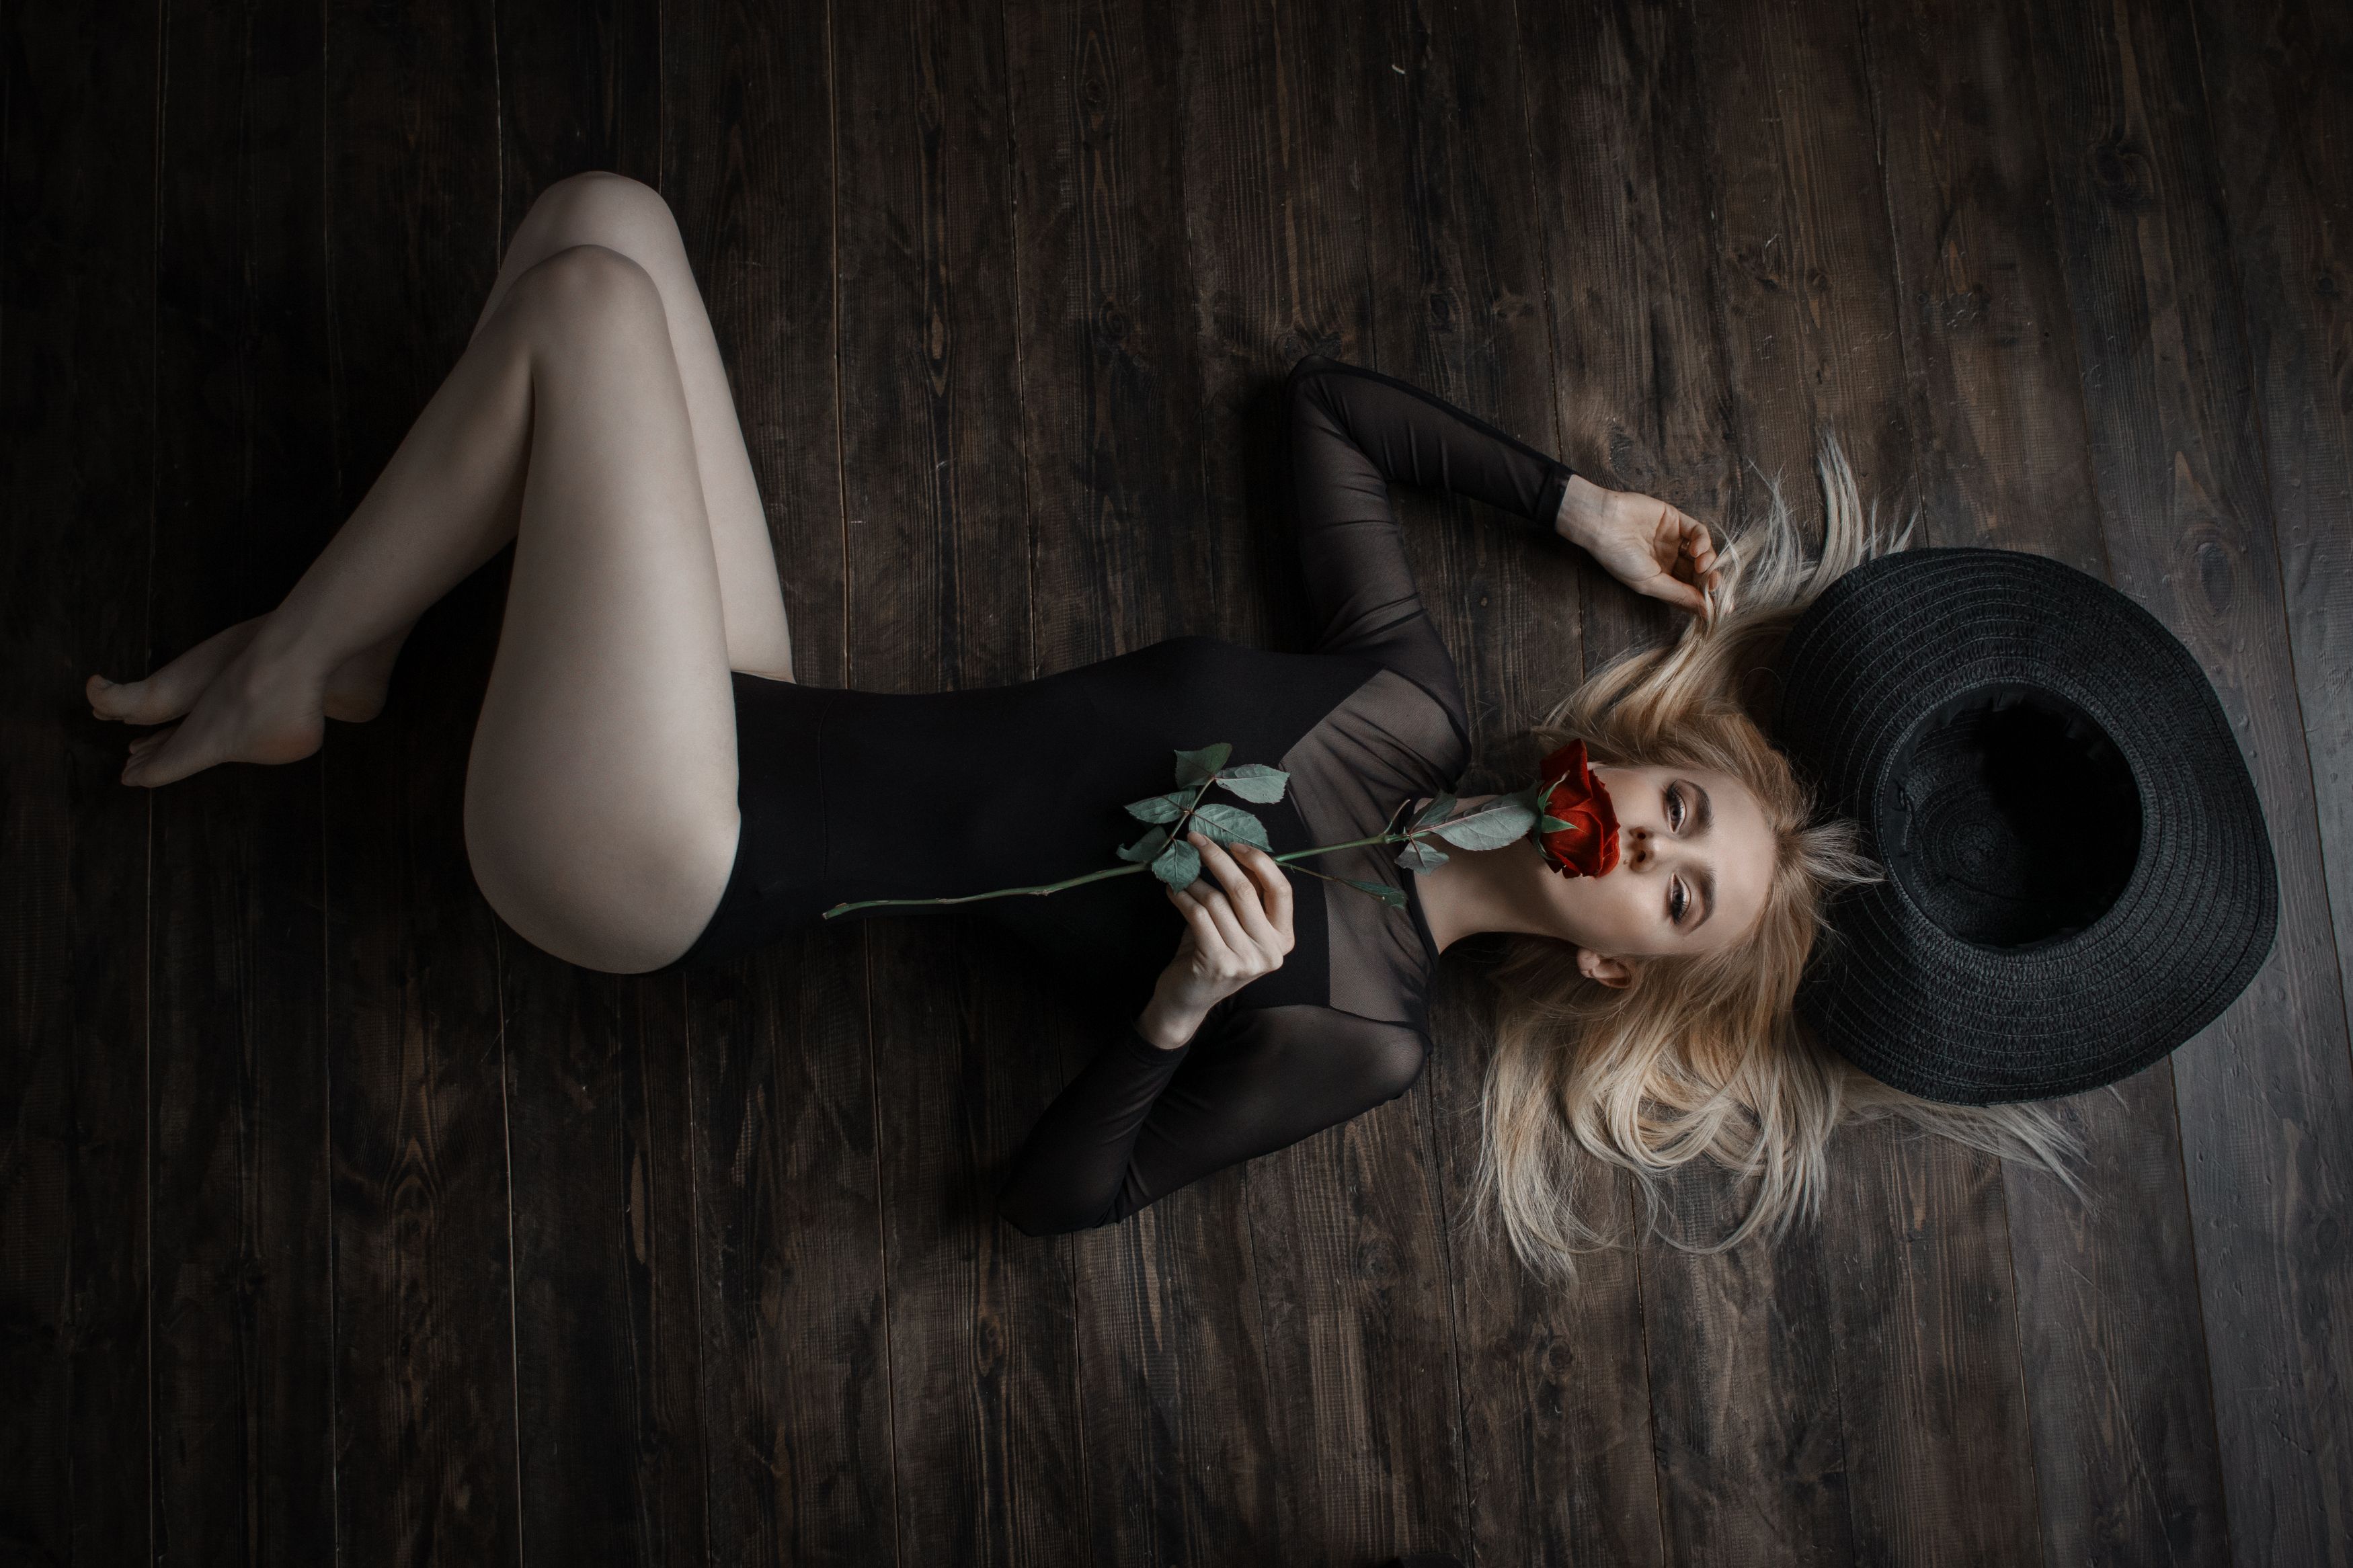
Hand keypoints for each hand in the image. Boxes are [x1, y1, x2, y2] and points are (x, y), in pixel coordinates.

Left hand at [1137, 834, 1295, 1048]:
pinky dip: (1181, 896)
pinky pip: (1198, 915)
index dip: (1259, 862)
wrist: (1187, 1000)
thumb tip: (1232, 847)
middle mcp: (1271, 952)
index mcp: (1283, 939)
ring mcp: (1246, 961)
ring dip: (1192, 880)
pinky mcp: (1218, 964)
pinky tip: (1171, 889)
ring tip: (1177, 872)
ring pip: (1216, 901)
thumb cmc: (1212, 954)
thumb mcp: (1236, 925)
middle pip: (1245, 890)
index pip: (1281, 890)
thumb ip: (1244, 895)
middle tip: (1194, 839)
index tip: (1234, 844)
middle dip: (1217, 858)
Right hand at [1555, 473, 1718, 617]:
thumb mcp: (1650, 584)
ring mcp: (1674, 540)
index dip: (1705, 598)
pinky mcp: (1676, 520)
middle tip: (1716, 585)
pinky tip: (1697, 549)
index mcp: (1660, 578)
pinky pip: (1698, 532)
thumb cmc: (1619, 558)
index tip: (1720, 607)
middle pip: (1699, 573)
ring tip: (1702, 566)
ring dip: (1709, 561)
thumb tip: (1707, 611)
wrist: (1604, 524)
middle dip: (1710, 580)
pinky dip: (1703, 541)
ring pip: (1703, 553)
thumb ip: (1679, 595)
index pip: (1689, 590)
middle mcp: (1669, 560)